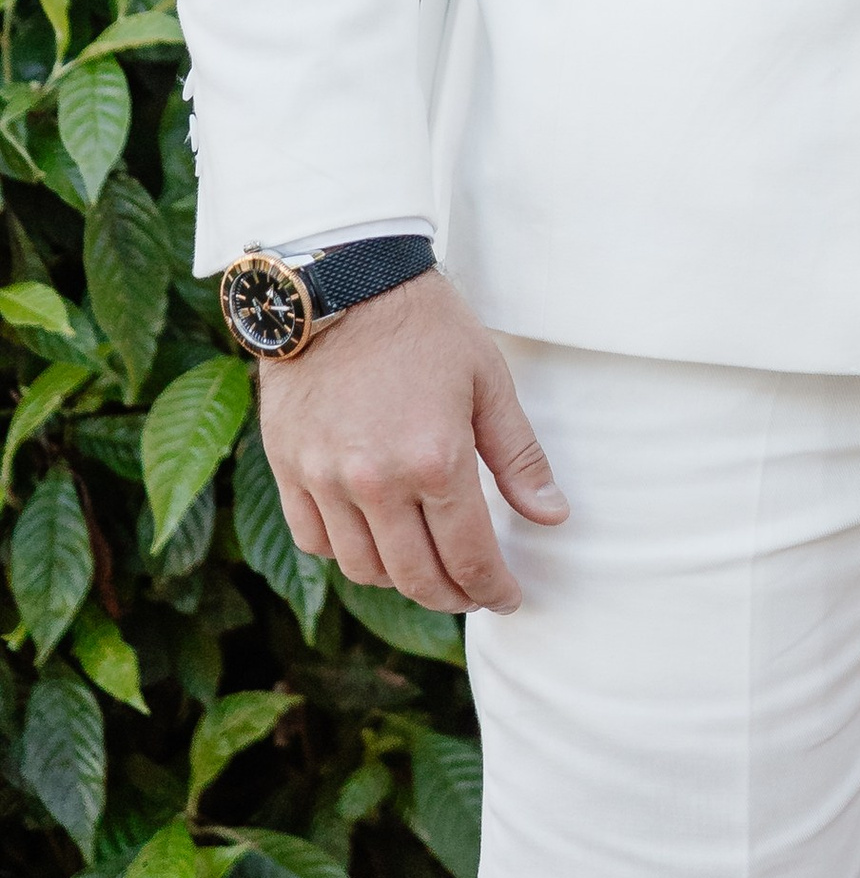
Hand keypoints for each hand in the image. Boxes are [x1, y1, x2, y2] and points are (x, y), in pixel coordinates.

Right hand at [258, 271, 565, 613]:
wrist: (343, 280)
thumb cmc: (426, 326)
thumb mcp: (489, 382)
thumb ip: (519, 457)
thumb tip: (552, 518)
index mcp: (436, 460)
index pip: (469, 557)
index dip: (492, 589)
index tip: (506, 597)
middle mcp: (376, 481)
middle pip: (416, 577)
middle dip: (452, 596)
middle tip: (471, 591)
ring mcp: (324, 479)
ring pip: (363, 568)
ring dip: (399, 578)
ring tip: (426, 566)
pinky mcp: (288, 468)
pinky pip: (315, 541)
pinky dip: (346, 552)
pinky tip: (373, 538)